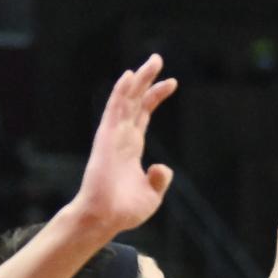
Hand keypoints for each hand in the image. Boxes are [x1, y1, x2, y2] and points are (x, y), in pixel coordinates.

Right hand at [74, 54, 177, 233]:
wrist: (105, 218)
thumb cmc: (124, 211)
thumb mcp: (152, 195)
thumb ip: (159, 180)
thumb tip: (162, 167)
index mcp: (132, 147)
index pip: (144, 114)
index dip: (155, 96)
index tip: (172, 82)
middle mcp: (122, 137)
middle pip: (135, 101)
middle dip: (147, 80)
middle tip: (157, 59)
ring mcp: (113, 135)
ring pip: (126, 100)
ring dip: (138, 80)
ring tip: (152, 61)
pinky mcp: (106, 138)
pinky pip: (114, 110)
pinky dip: (121, 92)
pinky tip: (130, 77)